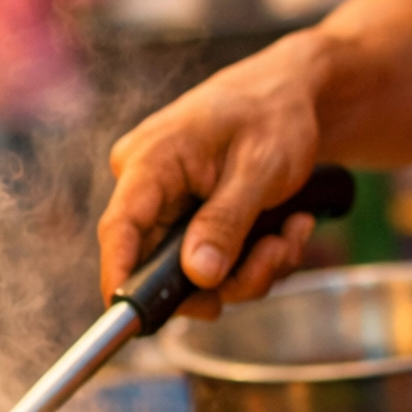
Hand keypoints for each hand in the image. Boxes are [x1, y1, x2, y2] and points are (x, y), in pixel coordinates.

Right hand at [97, 31, 325, 317]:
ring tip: (290, 234)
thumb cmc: (275, 114)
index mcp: (151, 159)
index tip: (132, 318)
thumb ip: (226, 222)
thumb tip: (198, 276)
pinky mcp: (186, 219)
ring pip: (192, 272)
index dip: (120, 277)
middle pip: (161, 263)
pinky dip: (253, 258)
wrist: (293, 94)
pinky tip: (285, 228)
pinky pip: (209, 261)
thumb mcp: (261, 168)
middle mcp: (147, 184)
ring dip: (250, 268)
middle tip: (275, 256)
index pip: (119, 228)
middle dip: (226, 276)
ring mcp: (166, 204)